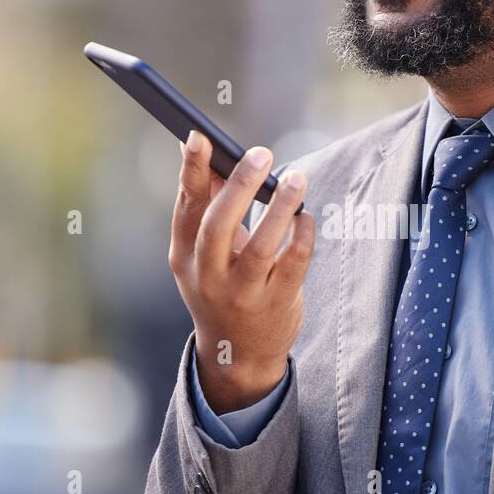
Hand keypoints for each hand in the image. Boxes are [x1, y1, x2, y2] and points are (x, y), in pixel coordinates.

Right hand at [168, 130, 313, 413]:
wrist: (237, 356)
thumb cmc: (221, 288)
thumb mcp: (202, 255)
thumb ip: (207, 207)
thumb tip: (207, 153)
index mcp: (185, 255)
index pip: (186, 208)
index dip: (191, 171)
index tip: (199, 137)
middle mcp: (209, 275)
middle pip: (218, 225)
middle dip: (238, 186)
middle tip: (261, 153)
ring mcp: (242, 293)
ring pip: (260, 247)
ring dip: (279, 209)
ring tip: (295, 179)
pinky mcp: (276, 303)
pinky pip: (293, 264)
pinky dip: (301, 236)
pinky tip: (307, 215)